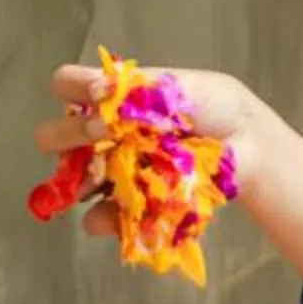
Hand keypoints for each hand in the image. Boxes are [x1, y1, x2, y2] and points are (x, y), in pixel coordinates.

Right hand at [34, 64, 258, 237]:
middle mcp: (104, 134)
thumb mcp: (176, 85)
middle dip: (70, 134)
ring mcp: (115, 170)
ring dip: (80, 177)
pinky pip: (103, 216)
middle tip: (103, 133)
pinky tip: (103, 218)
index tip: (98, 96)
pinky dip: (101, 218)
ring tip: (99, 178)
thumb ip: (137, 87)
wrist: (246, 145)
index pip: (66, 88)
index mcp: (111, 100)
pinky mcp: (133, 202)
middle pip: (57, 135)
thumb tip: (98, 90)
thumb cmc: (214, 106)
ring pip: (74, 177)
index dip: (72, 90)